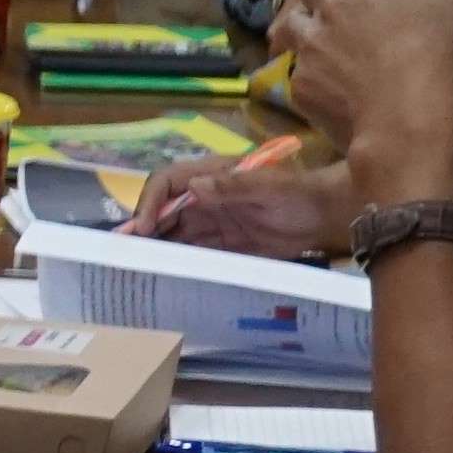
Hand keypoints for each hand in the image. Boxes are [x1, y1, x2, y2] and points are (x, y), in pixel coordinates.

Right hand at [130, 151, 362, 261]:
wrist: (325, 217)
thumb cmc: (299, 194)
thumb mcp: (269, 187)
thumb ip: (233, 185)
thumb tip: (194, 185)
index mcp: (212, 176)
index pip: (168, 183)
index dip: (150, 202)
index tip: (144, 228)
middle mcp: (205, 197)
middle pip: (163, 211)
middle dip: (144, 230)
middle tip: (127, 255)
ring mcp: (212, 221)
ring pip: (173, 233)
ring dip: (155, 248)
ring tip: (138, 269)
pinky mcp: (222, 244)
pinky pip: (192, 252)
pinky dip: (176, 262)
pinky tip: (165, 276)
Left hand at [276, 0, 452, 203]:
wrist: (414, 123)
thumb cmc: (448, 55)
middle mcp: (336, 0)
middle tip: (348, 6)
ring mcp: (313, 40)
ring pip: (294, 19)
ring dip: (307, 24)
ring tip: (323, 39)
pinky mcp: (302, 80)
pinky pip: (296, 67)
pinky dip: (309, 69)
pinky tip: (325, 80)